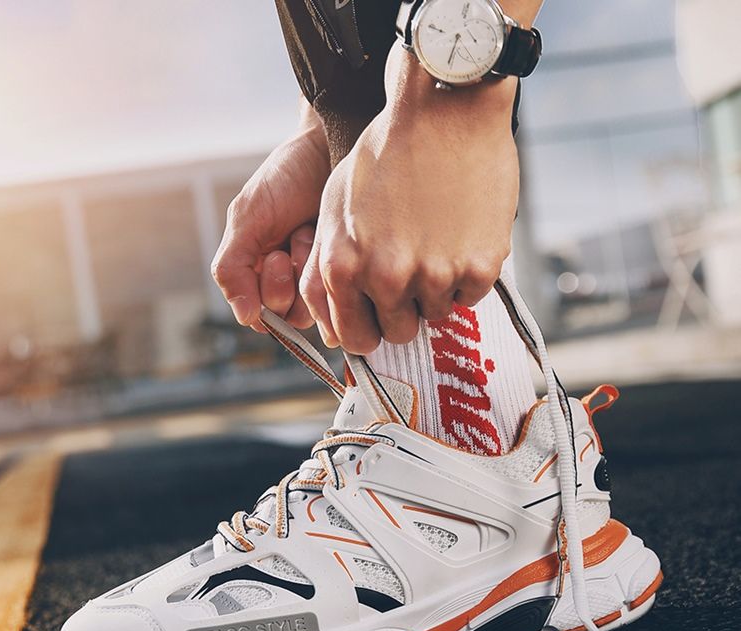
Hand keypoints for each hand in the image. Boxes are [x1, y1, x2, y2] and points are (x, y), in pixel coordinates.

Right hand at [212, 103, 329, 330]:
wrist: (329, 148)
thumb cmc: (285, 179)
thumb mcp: (247, 219)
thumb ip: (232, 268)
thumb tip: (244, 317)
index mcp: (258, 275)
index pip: (261, 316)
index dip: (269, 293)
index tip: (275, 255)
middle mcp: (291, 283)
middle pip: (290, 317)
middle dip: (293, 278)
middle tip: (298, 237)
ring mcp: (321, 280)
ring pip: (317, 309)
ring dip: (314, 270)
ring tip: (315, 232)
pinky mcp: (351, 275)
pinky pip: (344, 295)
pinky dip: (337, 268)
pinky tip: (334, 237)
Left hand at [300, 44, 519, 353]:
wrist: (445, 111)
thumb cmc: (384, 157)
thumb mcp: (334, 209)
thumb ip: (331, 269)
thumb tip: (338, 324)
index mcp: (344, 267)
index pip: (357, 340)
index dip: (369, 327)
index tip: (379, 314)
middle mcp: (387, 278)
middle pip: (399, 333)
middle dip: (404, 309)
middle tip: (412, 269)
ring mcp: (435, 275)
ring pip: (437, 314)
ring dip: (436, 287)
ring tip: (435, 239)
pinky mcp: (479, 266)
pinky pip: (471, 296)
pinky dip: (467, 273)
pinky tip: (460, 233)